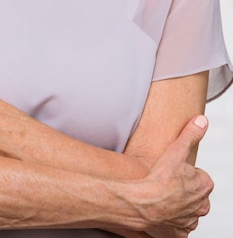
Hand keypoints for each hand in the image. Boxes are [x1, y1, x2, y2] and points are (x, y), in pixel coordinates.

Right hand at [132, 116, 212, 237]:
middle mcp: (201, 205)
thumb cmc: (158, 179)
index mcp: (204, 185)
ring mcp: (190, 220)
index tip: (171, 172)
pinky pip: (177, 228)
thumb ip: (190, 135)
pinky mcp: (178, 232)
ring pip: (186, 211)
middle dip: (181, 190)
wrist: (142, 203)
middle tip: (165, 184)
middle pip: (193, 195)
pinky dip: (170, 223)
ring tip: (160, 197)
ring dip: (176, 206)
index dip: (182, 173)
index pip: (198, 177)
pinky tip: (160, 214)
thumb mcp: (176, 151)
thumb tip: (202, 121)